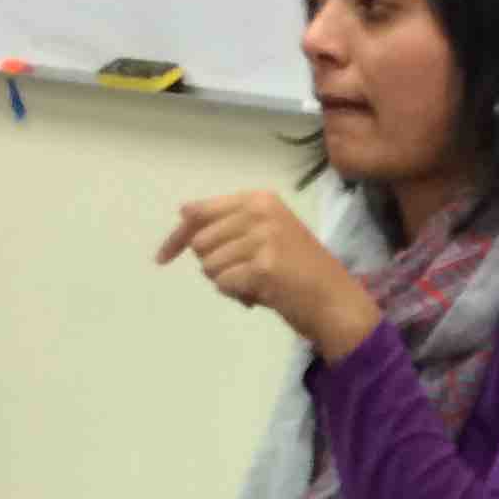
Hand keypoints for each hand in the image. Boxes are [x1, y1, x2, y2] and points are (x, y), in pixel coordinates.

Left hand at [158, 192, 379, 357]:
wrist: (335, 300)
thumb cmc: (299, 271)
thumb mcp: (265, 233)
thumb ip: (226, 223)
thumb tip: (183, 211)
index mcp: (258, 199)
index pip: (198, 212)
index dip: (177, 237)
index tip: (163, 257)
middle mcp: (260, 211)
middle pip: (200, 242)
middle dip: (214, 265)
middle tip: (244, 274)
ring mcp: (263, 237)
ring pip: (208, 265)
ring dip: (226, 281)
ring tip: (256, 283)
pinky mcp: (264, 266)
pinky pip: (224, 284)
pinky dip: (236, 294)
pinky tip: (260, 294)